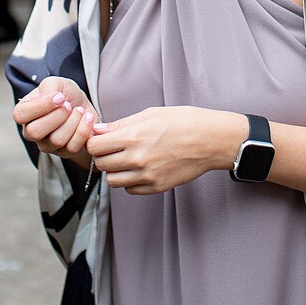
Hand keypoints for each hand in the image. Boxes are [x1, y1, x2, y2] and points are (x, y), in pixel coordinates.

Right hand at [13, 77, 98, 166]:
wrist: (81, 105)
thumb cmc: (64, 94)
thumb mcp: (55, 83)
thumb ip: (49, 87)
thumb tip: (53, 98)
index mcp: (24, 114)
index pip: (21, 115)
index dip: (41, 106)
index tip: (59, 97)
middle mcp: (31, 133)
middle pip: (35, 132)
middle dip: (57, 116)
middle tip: (68, 105)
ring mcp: (47, 145)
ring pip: (56, 140)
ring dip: (72, 121)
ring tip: (79, 110)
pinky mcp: (65, 152)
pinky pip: (72, 147)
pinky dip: (83, 130)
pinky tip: (87, 118)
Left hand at [87, 106, 243, 194]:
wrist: (211, 140)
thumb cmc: (183, 122)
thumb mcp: (150, 114)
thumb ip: (121, 124)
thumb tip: (99, 130)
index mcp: (133, 137)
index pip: (95, 147)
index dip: (94, 142)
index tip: (100, 139)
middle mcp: (137, 159)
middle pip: (101, 164)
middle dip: (103, 156)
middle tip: (112, 148)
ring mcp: (147, 176)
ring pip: (113, 181)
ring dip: (114, 170)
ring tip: (125, 159)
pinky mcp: (156, 187)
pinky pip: (130, 190)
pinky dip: (129, 181)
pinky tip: (139, 169)